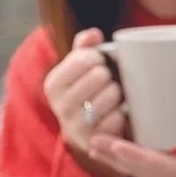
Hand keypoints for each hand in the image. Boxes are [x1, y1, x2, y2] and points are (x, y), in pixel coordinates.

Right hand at [43, 28, 127, 157]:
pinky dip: (122, 115)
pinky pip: (116, 120)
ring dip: (117, 94)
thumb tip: (94, 33)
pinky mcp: (94, 143)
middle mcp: (60, 106)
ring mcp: (76, 127)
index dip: (98, 58)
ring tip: (115, 96)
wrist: (89, 132)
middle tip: (108, 81)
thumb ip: (84, 48)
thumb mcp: (80, 69)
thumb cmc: (87, 92)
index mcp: (54, 84)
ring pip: (109, 97)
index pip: (83, 59)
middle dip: (108, 76)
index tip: (99, 63)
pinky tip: (119, 114)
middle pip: (99, 76)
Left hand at [89, 116, 175, 176]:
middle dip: (113, 155)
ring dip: (115, 158)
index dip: (133, 155)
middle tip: (92, 140)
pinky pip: (143, 169)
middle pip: (136, 169)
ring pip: (136, 170)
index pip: (154, 165)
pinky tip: (115, 147)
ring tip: (94, 143)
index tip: (114, 143)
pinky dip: (126, 159)